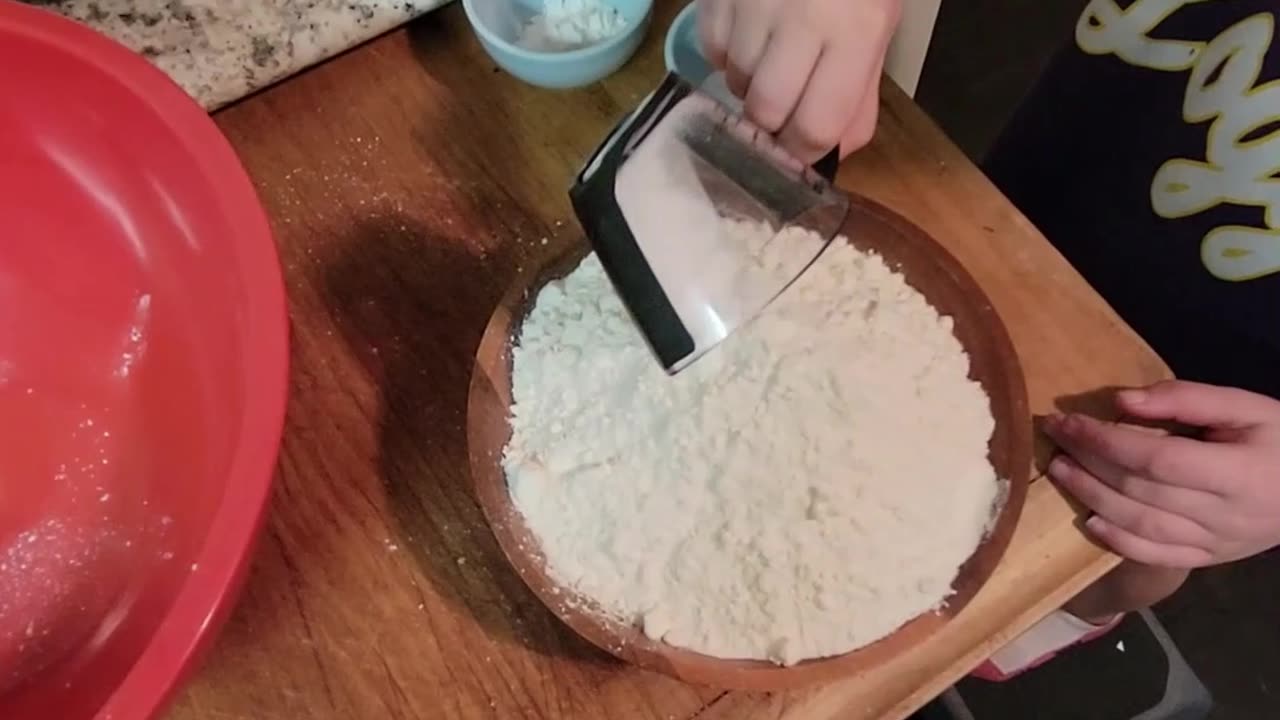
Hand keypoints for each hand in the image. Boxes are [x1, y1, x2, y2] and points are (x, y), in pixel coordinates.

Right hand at [698, 0, 900, 160]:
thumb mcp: (878, 22)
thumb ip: (859, 90)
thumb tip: (835, 150)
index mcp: (855, 31)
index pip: (816, 125)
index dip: (804, 151)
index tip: (800, 151)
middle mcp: (802, 20)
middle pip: (765, 112)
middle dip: (770, 125)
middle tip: (781, 113)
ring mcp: (753, 3)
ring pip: (733, 81)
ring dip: (748, 84)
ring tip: (770, 59)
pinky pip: (711, 49)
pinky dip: (726, 54)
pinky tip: (749, 35)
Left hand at [1045, 380, 1279, 567]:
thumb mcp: (1248, 406)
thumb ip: (1187, 398)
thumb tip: (1124, 401)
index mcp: (1237, 472)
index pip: (1155, 458)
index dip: (1104, 440)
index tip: (1067, 420)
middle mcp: (1224, 514)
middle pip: (1140, 490)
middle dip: (1088, 462)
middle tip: (1054, 437)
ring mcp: (1216, 543)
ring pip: (1141, 526)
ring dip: (1092, 498)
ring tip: (1060, 471)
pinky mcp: (1209, 559)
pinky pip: (1157, 556)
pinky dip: (1118, 542)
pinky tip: (1090, 521)